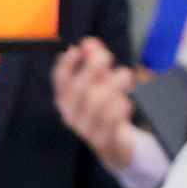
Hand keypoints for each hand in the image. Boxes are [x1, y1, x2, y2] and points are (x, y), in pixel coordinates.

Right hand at [53, 37, 137, 169]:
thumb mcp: (100, 82)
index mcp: (66, 98)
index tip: (77, 49)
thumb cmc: (104, 107)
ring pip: (95, 105)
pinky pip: (109, 123)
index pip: (60, 79)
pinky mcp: (102, 141)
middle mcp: (71, 113)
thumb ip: (94, 61)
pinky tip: (126, 101)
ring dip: (112, 86)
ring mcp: (85, 129)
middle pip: (77, 89)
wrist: (113, 145)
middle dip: (91, 69)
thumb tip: (89, 43)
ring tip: (126, 76)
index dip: (66, 63)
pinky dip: (119, 108)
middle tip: (106, 56)